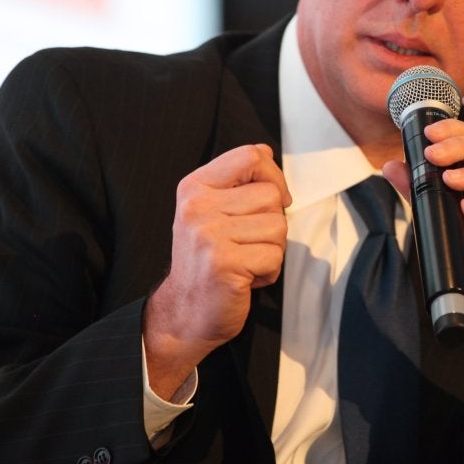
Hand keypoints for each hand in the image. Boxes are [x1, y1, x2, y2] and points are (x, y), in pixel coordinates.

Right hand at [144, 144, 290, 399]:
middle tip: (247, 244)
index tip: (273, 199)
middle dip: (272, 223)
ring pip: (278, 226)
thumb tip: (265, 151)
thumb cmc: (207, 260)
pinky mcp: (223, 263)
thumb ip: (237, 181)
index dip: (273, 175)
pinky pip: (274, 256)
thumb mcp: (213, 211)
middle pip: (272, 195)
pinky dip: (269, 272)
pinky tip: (245, 278)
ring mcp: (209, 235)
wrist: (185, 312)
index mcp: (195, 187)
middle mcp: (198, 206)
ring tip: (245, 261)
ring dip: (271, 249)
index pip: (250, 156)